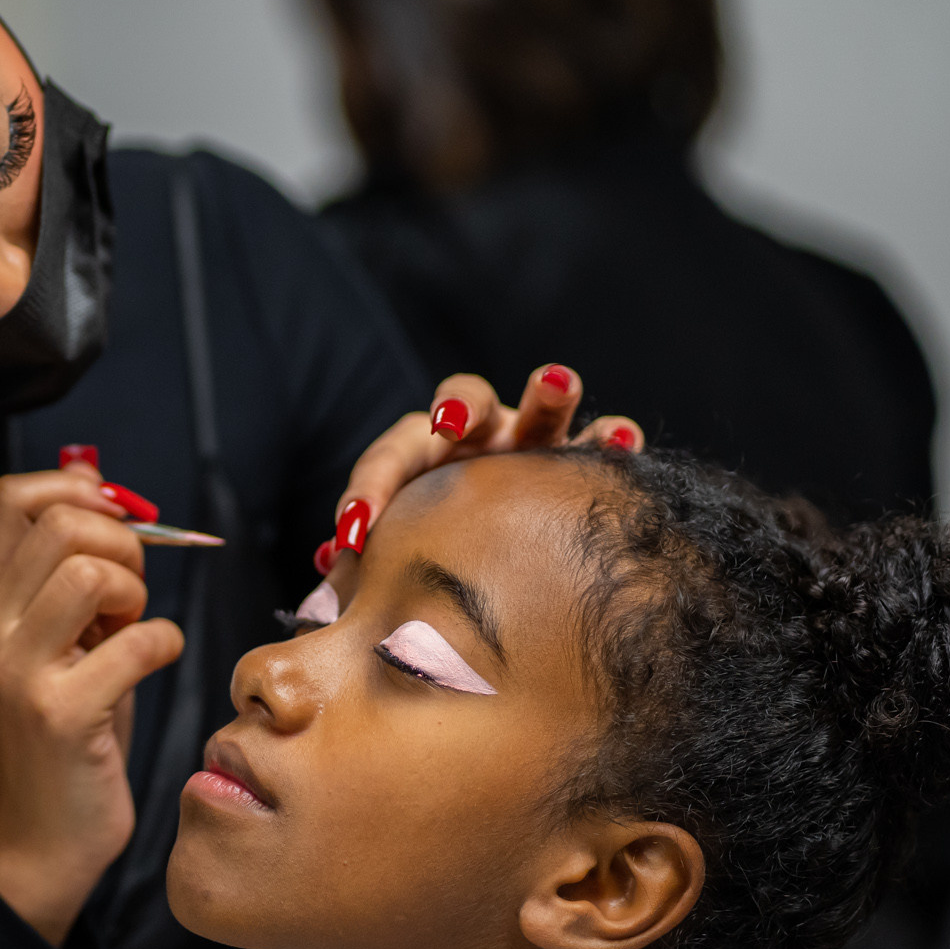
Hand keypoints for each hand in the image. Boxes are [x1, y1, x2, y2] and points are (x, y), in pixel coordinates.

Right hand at [0, 465, 185, 944]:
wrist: (46, 831)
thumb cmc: (67, 720)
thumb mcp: (57, 629)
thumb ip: (67, 559)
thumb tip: (91, 472)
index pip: (10, 495)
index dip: (76, 489)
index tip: (115, 521)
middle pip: (62, 524)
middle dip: (122, 544)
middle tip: (131, 593)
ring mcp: (17, 671)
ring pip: (93, 572)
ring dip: (138, 593)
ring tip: (133, 627)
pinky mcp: (60, 714)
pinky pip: (136, 641)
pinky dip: (164, 643)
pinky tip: (152, 661)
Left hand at [314, 364, 643, 571]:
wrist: (505, 561)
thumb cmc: (440, 551)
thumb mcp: (401, 551)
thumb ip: (366, 555)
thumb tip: (329, 565)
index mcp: (424, 453)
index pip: (390, 459)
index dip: (369, 490)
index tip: (353, 531)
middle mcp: (482, 436)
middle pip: (465, 399)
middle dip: (456, 406)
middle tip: (448, 421)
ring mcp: (537, 442)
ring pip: (544, 404)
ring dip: (547, 392)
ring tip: (555, 383)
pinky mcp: (585, 462)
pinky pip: (606, 441)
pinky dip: (614, 438)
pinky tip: (621, 443)